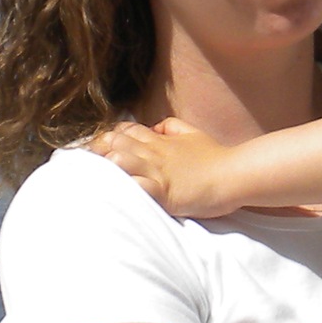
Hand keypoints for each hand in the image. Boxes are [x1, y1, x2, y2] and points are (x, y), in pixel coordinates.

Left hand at [90, 117, 238, 217]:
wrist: (234, 174)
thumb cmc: (215, 158)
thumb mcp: (193, 134)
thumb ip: (172, 127)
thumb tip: (154, 126)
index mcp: (159, 140)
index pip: (124, 130)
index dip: (108, 137)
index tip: (99, 150)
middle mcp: (154, 153)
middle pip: (115, 142)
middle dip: (98, 151)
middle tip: (87, 165)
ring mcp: (158, 172)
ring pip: (120, 160)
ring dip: (106, 168)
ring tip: (95, 178)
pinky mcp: (165, 192)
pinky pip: (138, 188)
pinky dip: (123, 190)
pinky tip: (113, 196)